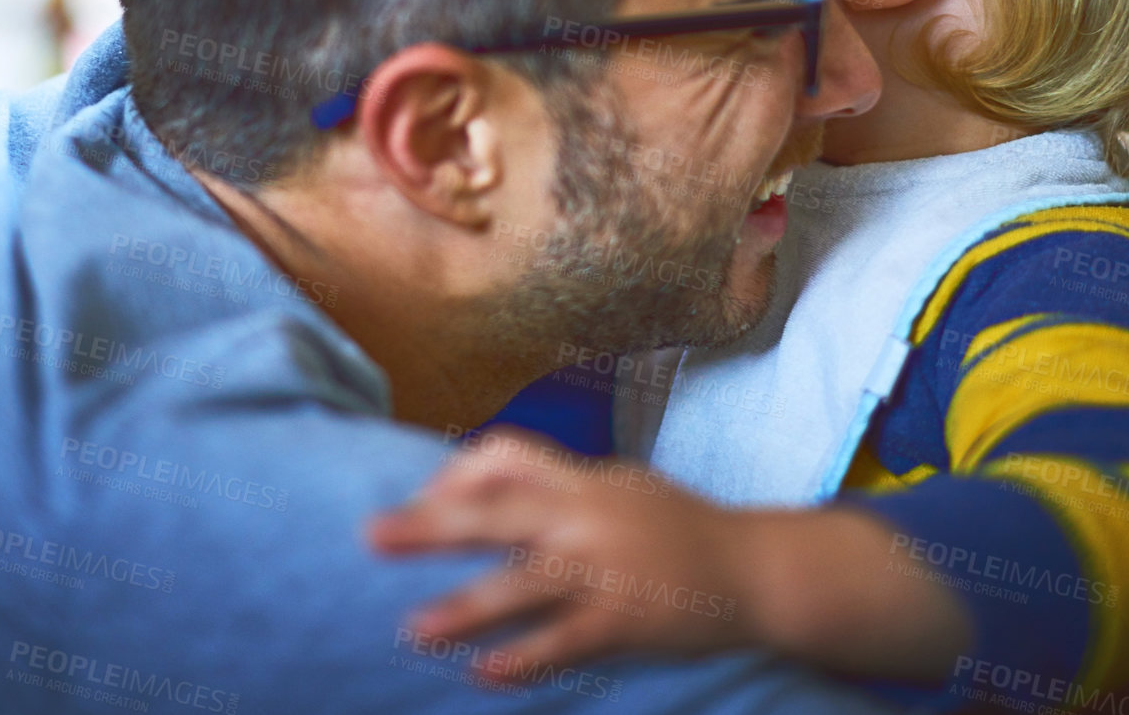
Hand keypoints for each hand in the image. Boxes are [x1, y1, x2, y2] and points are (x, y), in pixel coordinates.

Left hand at [369, 427, 758, 677]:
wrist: (756, 569)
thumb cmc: (680, 527)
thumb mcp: (620, 487)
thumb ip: (564, 487)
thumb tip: (497, 487)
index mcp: (583, 478)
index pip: (506, 453)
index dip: (457, 473)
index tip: (426, 501)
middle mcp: (588, 515)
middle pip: (498, 510)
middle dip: (431, 522)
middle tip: (372, 535)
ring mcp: (608, 567)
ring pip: (524, 582)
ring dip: (465, 606)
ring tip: (414, 630)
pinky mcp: (628, 616)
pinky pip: (566, 639)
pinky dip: (525, 657)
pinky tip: (486, 675)